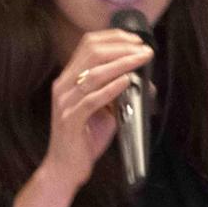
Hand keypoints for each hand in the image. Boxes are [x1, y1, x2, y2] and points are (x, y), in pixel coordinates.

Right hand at [39, 29, 153, 192]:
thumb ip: (117, 92)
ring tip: (141, 60)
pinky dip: (111, 88)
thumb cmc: (84, 139)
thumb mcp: (103, 110)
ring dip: (122, 63)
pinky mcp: (70, 121)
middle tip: (144, 50)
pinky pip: (91, 100)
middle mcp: (63, 86)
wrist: (65, 168)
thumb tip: (144, 81)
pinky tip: (126, 81)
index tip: (135, 40)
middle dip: (122, 47)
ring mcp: (65, 103)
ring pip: (93, 74)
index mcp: (68, 79)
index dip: (113, 38)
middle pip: (91, 53)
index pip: (88, 45)